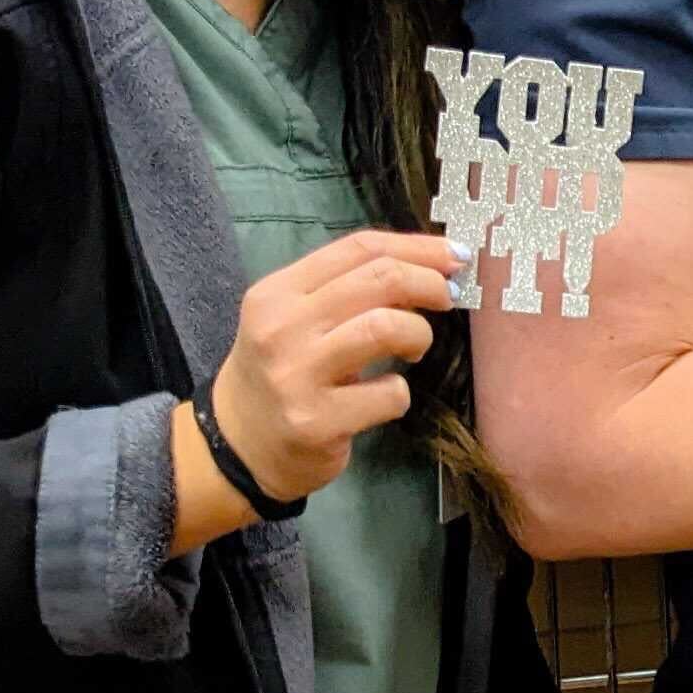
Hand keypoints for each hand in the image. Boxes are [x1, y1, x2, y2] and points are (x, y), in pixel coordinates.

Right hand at [213, 228, 462, 501]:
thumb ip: (350, 290)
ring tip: (414, 349)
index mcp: (277, 292)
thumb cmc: (283, 372)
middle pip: (379, 279)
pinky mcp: (316, 421)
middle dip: (429, 283)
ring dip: (419, 335)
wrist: (238, 446)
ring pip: (386, 327)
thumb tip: (436, 265)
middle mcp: (281, 327)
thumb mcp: (297, 320)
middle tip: (447, 298)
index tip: (455, 255)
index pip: (359, 247)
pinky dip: (400, 392)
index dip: (417, 247)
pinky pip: (389, 393)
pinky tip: (383, 397)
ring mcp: (296, 375)